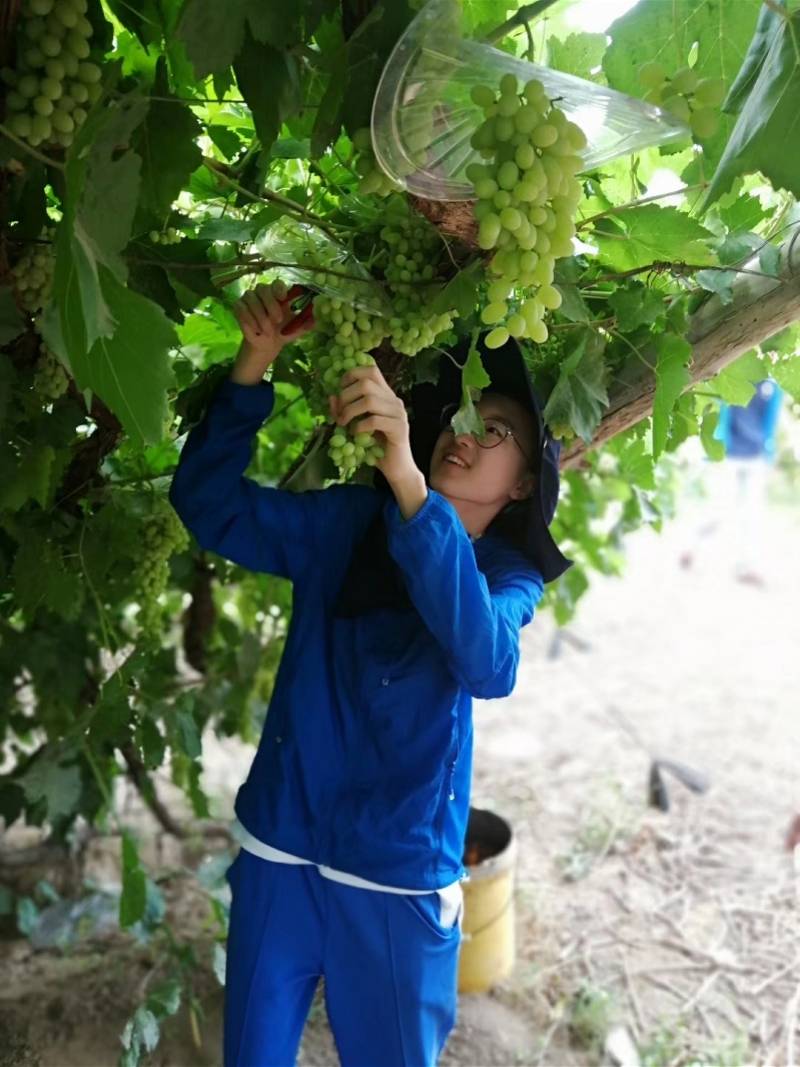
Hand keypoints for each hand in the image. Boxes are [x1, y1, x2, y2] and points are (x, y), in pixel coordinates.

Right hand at [231, 280, 314, 366]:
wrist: (266, 345)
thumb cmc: (282, 333)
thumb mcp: (296, 330)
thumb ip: (305, 324)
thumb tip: (315, 320)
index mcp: (278, 294)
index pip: (277, 283)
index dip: (279, 288)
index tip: (283, 298)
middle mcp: (263, 292)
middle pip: (263, 289)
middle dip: (271, 304)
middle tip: (277, 320)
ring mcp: (249, 298)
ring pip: (251, 298)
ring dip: (261, 316)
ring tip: (267, 331)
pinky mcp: (238, 306)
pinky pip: (241, 307)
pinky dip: (249, 319)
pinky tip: (256, 330)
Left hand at [328, 365, 418, 483]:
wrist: (396, 468)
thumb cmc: (376, 446)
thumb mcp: (356, 425)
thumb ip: (345, 410)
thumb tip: (331, 397)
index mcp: (386, 395)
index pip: (371, 370)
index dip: (351, 375)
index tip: (339, 390)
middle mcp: (394, 400)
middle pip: (366, 383)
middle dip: (346, 396)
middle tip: (339, 413)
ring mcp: (399, 413)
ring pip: (370, 400)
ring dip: (350, 411)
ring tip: (343, 424)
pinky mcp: (399, 428)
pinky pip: (375, 420)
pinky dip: (359, 426)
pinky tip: (355, 434)